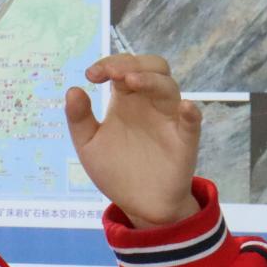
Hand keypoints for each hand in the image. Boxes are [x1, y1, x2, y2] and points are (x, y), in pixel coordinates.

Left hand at [66, 53, 202, 227]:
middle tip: (112, 73)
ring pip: (169, 88)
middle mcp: (149, 104)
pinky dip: (190, 112)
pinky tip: (184, 108)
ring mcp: (168, 119)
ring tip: (131, 81)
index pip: (123, 68)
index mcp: (125, 101)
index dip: (109, 64)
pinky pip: (193, 121)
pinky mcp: (184, 140)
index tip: (91, 74)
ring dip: (151, 80)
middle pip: (152, 68)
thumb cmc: (115, 169)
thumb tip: (72, 89)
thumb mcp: (88, 144)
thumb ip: (79, 119)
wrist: (138, 203)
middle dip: (132, 63)